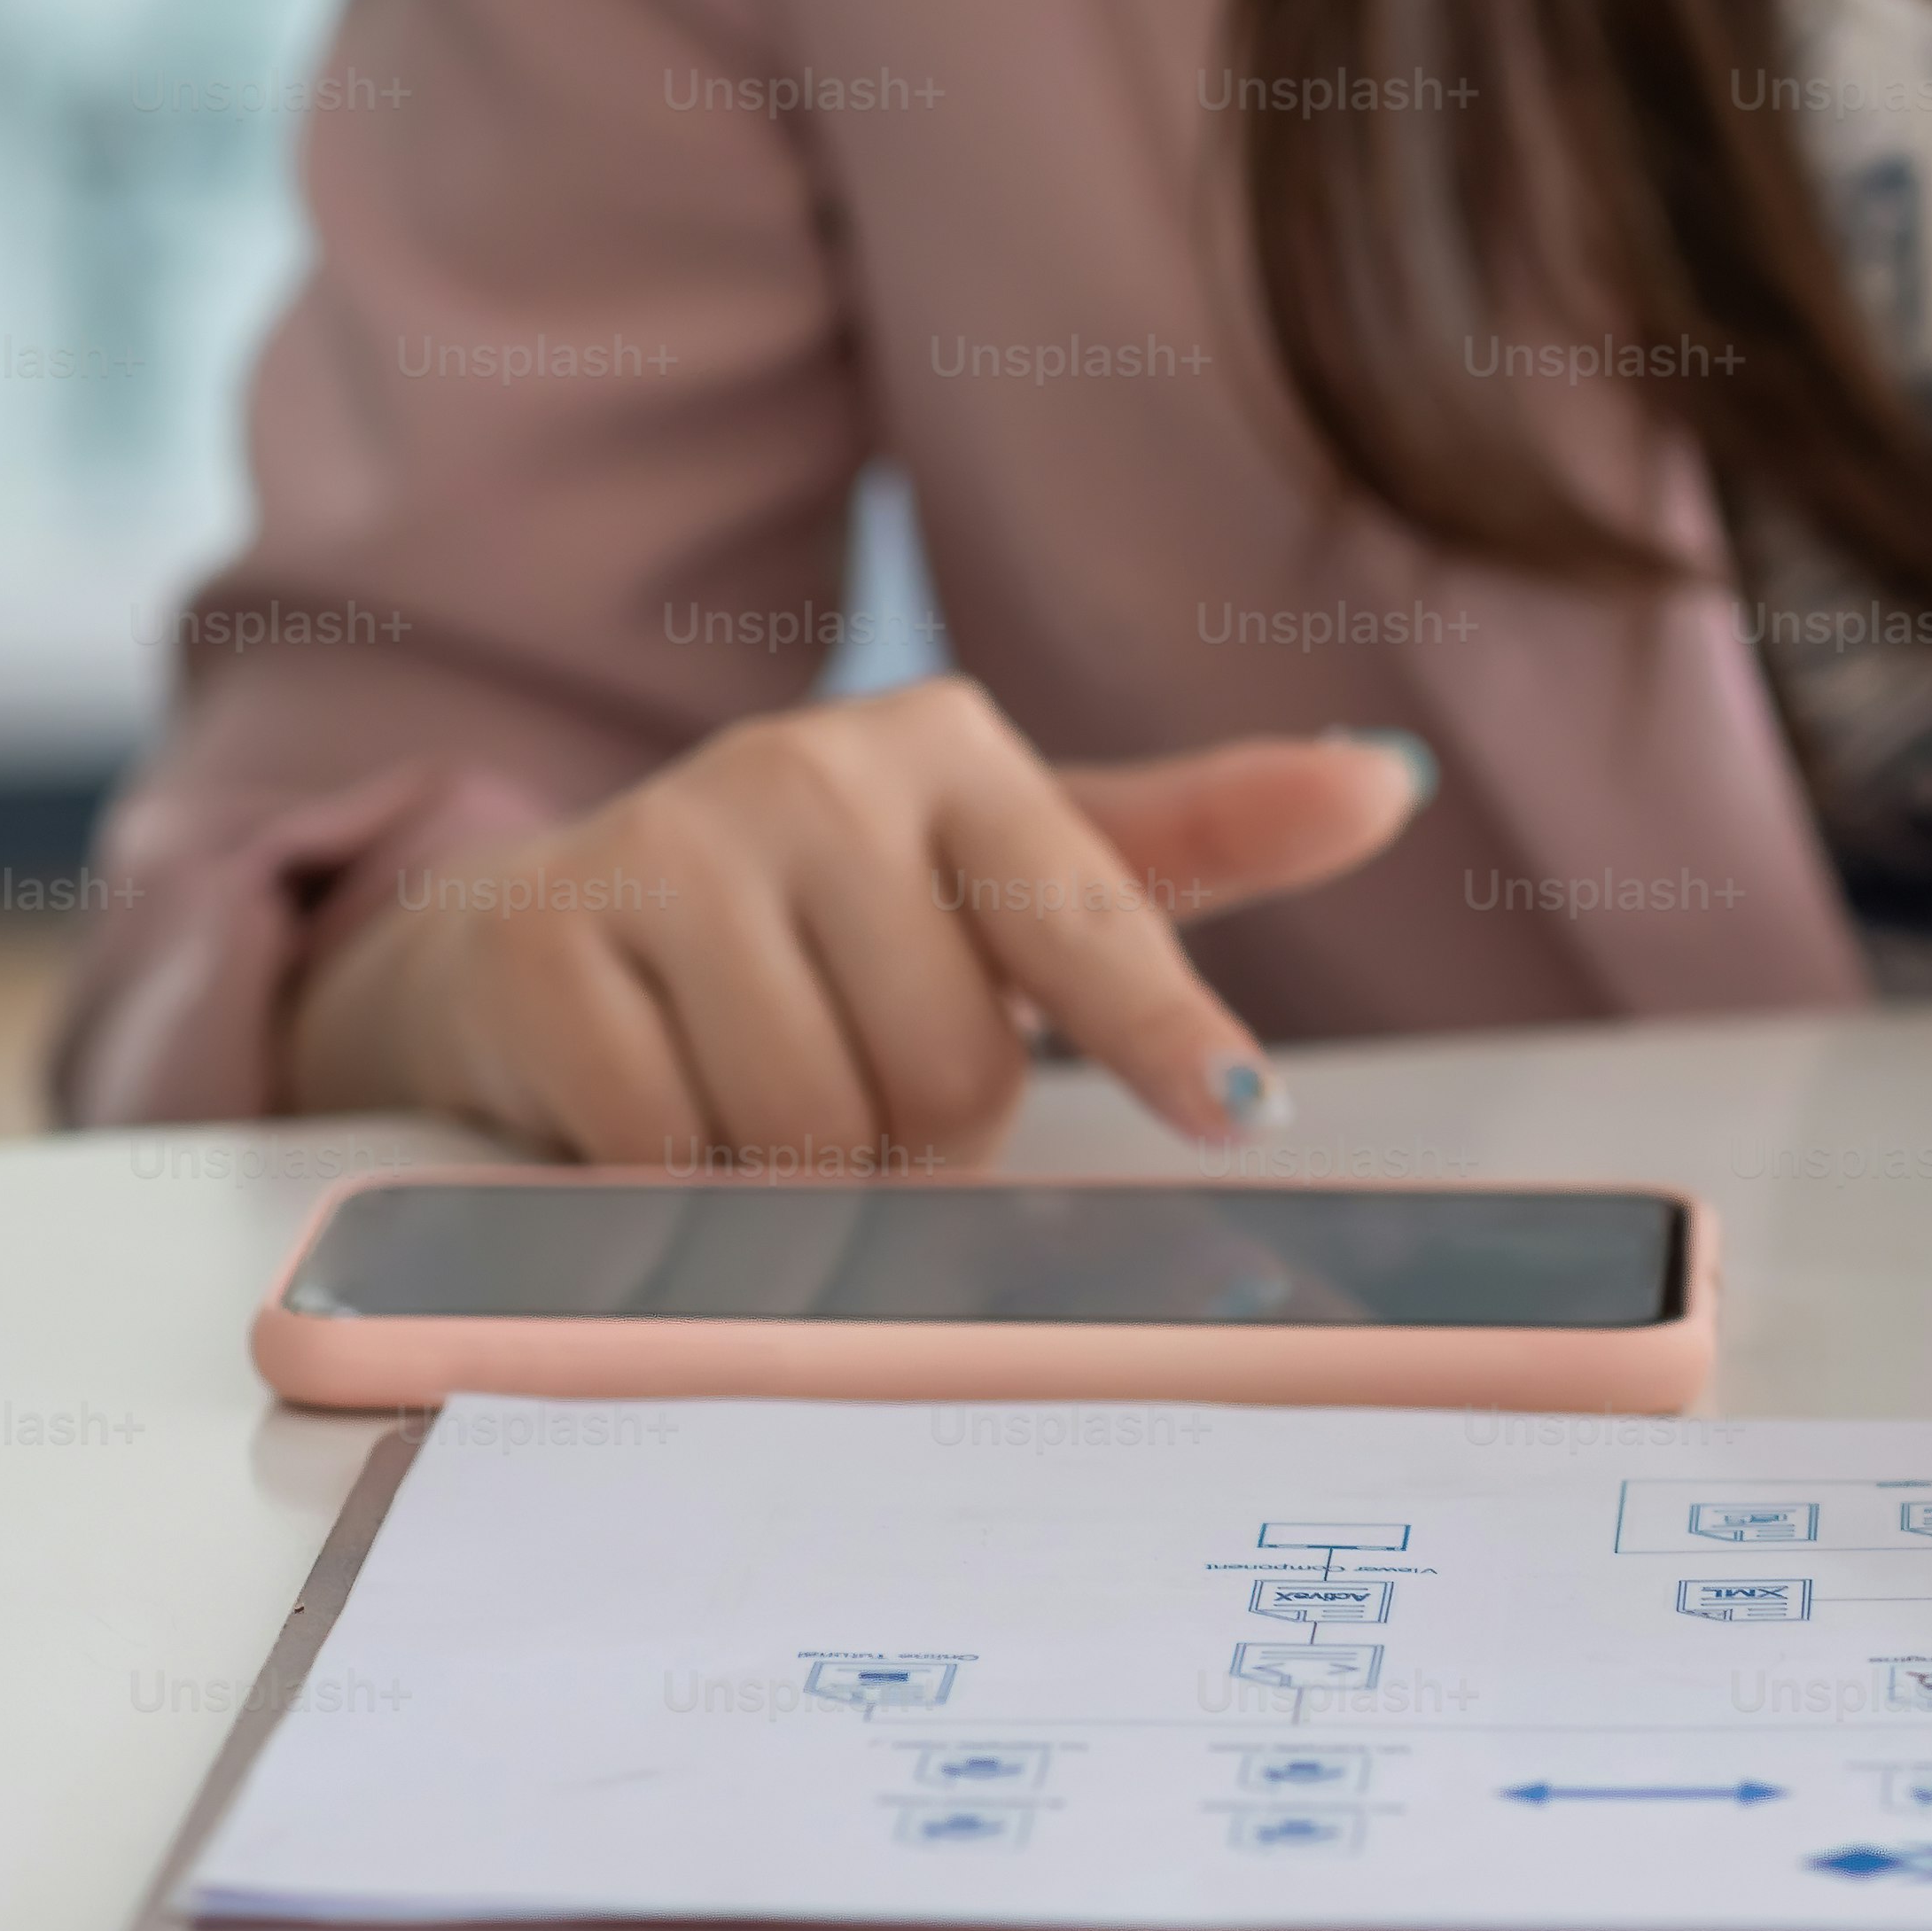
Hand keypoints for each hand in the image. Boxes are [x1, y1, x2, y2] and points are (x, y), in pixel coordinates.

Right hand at [283, 679, 1428, 1169]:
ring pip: (806, 1124)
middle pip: (947, 1073)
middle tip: (852, 1094)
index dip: (1161, 1028)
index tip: (1237, 1113)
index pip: (1086, 918)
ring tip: (750, 1102)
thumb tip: (1391, 780)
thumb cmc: (821, 920)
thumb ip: (1194, 842)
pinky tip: (645, 1117)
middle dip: (913, 1139)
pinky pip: (662, 1144)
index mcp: (951, 751)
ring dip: (792, 1174)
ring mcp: (665, 842)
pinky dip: (669, 1179)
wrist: (541, 929)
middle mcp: (812, 769)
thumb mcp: (1004, 871)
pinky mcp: (540, 940)